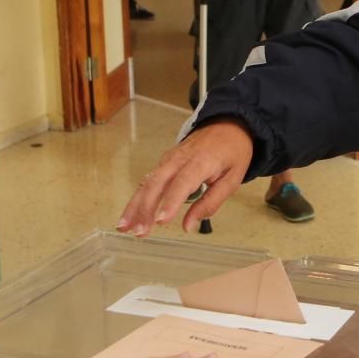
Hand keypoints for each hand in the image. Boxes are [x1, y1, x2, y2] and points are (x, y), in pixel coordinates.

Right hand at [117, 119, 254, 235]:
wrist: (227, 124)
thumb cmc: (232, 152)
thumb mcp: (232, 179)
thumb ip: (211, 203)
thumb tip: (188, 226)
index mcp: (200, 162)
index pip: (182, 183)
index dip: (171, 202)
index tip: (162, 221)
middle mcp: (179, 159)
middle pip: (157, 183)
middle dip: (146, 209)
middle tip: (140, 232)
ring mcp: (168, 159)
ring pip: (147, 183)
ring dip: (135, 206)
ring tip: (125, 228)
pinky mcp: (163, 163)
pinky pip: (148, 181)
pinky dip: (138, 198)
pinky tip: (130, 215)